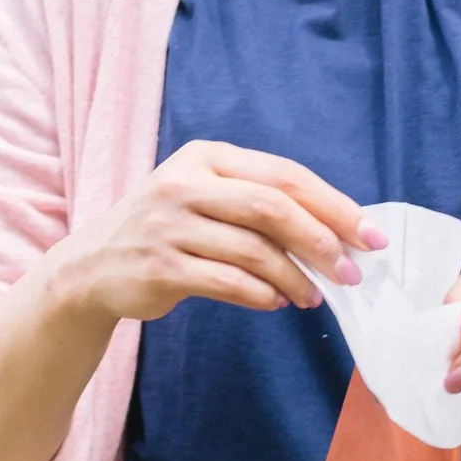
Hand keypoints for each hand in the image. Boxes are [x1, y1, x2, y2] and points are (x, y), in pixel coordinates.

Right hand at [51, 140, 383, 325]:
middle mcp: (183, 184)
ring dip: (294, 277)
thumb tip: (337, 231)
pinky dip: (261, 295)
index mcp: (204, 158)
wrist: (91, 267)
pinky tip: (276, 302)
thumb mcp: (204, 197)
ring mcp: (168, 225)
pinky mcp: (159, 267)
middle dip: (320, 241)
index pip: (282, 175)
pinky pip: (227, 283)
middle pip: (270, 207)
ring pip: (252, 250)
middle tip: (351, 271)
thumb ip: (258, 204)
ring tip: (313, 296)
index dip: (333, 204)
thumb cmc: (167, 231)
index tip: (370, 235)